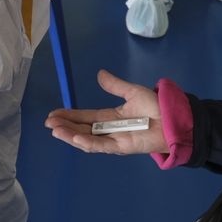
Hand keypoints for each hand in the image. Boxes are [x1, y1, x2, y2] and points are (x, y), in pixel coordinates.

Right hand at [45, 69, 167, 155]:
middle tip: (48, 123)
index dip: (69, 116)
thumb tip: (100, 74)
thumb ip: (115, 85)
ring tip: (55, 130)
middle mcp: (108, 130)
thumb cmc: (155, 106)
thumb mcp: (132, 92)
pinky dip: (87, 143)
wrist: (172, 118)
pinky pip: (101, 146)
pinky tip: (75, 138)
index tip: (53, 114)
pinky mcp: (121, 147)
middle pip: (81, 129)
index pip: (84, 117)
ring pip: (86, 140)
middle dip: (65, 127)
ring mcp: (113, 140)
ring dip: (70, 136)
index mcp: (109, 118)